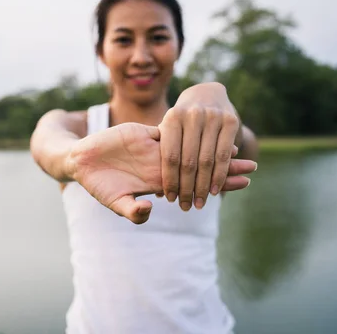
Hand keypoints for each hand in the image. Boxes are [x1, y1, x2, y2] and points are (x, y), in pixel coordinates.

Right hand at [67, 121, 255, 223]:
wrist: (83, 161)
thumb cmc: (99, 184)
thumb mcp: (115, 201)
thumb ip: (132, 210)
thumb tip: (150, 209)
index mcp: (159, 181)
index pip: (195, 182)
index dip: (219, 183)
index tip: (243, 184)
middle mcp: (162, 164)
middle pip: (200, 164)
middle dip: (226, 167)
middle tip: (253, 168)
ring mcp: (155, 147)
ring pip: (190, 144)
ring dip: (212, 145)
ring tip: (238, 146)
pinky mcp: (145, 132)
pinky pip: (170, 129)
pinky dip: (188, 129)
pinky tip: (207, 126)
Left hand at [158, 82, 252, 211]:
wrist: (207, 94)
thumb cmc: (181, 121)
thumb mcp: (168, 130)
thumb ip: (162, 154)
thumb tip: (157, 192)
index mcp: (172, 118)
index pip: (170, 156)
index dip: (170, 179)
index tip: (170, 199)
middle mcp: (193, 116)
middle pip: (189, 161)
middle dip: (187, 188)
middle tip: (185, 207)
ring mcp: (213, 117)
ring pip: (208, 161)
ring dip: (204, 186)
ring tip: (199, 203)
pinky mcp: (231, 122)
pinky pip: (224, 156)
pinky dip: (220, 176)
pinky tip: (214, 191)